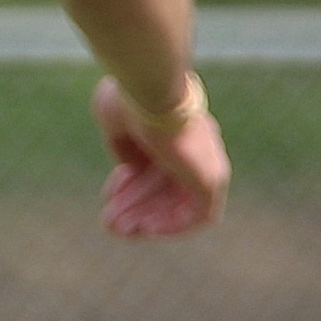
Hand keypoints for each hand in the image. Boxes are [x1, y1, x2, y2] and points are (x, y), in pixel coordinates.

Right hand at [97, 72, 226, 236]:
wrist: (151, 90)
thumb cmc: (130, 99)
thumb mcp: (116, 121)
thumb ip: (124, 146)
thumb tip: (130, 169)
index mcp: (175, 128)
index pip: (155, 166)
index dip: (129, 185)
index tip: (107, 195)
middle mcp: (196, 147)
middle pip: (165, 188)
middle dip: (135, 207)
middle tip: (108, 224)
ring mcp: (207, 162)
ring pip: (178, 203)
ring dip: (148, 219)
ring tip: (116, 230)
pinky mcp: (212, 178)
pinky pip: (199, 214)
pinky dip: (173, 225)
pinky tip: (146, 229)